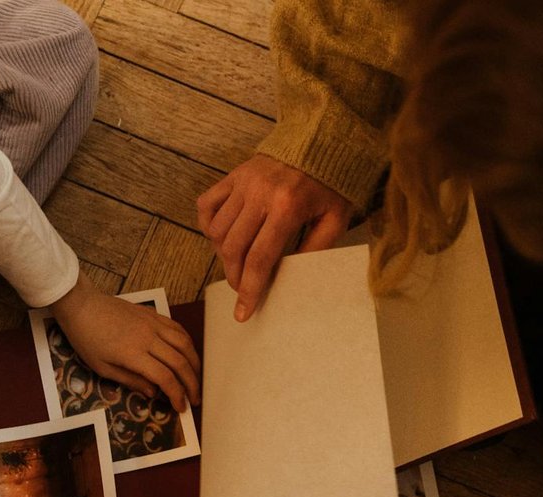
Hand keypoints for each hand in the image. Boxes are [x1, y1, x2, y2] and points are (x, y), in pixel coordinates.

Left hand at [49, 277, 200, 412]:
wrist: (82, 306)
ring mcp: (153, 324)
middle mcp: (148, 338)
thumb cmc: (87, 339)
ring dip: (195, 364)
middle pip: (180, 362)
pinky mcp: (153, 315)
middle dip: (192, 384)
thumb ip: (130, 380)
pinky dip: (188, 343)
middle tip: (195, 399)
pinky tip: (189, 354)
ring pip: (185, 344)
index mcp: (133, 354)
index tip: (181, 407)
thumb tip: (153, 392)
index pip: (165, 377)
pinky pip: (178, 329)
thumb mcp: (102, 368)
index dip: (177, 394)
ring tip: (196, 379)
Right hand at [197, 154, 353, 320]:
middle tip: (242, 288)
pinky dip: (208, 225)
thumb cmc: (331, 184)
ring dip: (222, 255)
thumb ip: (315, 249)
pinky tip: (221, 237)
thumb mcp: (335, 219)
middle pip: (234, 249)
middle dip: (235, 277)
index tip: (243, 312)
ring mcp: (243, 182)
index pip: (260, 258)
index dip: (249, 289)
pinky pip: (207, 204)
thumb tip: (288, 277)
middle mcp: (260, 194)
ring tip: (237, 263)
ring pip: (217, 231)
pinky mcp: (234, 175)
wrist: (321, 139)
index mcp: (287, 207)